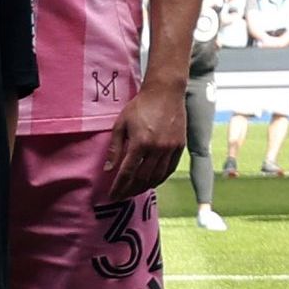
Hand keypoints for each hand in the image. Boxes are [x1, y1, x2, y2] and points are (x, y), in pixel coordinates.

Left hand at [106, 69, 187, 202]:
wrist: (166, 92)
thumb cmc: (140, 106)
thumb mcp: (121, 124)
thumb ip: (115, 148)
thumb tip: (109, 169)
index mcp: (140, 143)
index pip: (127, 173)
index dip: (118, 187)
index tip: (112, 196)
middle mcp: (157, 149)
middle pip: (142, 178)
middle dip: (130, 190)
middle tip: (122, 196)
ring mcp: (170, 148)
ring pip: (157, 176)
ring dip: (145, 187)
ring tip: (136, 191)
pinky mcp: (180, 146)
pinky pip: (170, 169)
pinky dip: (160, 178)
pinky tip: (153, 181)